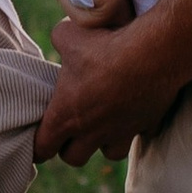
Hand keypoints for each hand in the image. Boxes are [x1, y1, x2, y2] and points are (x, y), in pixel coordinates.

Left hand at [34, 0, 181, 165]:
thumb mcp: (68, 34)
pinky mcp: (147, 125)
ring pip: (109, 153)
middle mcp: (92, 131)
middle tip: (69, 132)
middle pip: (74, 158)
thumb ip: (59, 41)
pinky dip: (134, 129)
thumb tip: (62, 40)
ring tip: (103, 125)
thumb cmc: (105, 46)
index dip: (38, 146)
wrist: (153, 54)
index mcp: (67, 115)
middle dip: (69, 148)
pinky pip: (138, 135)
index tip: (39, 143)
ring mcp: (122, 131)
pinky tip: (133, 113)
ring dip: (103, 143)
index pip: (44, 146)